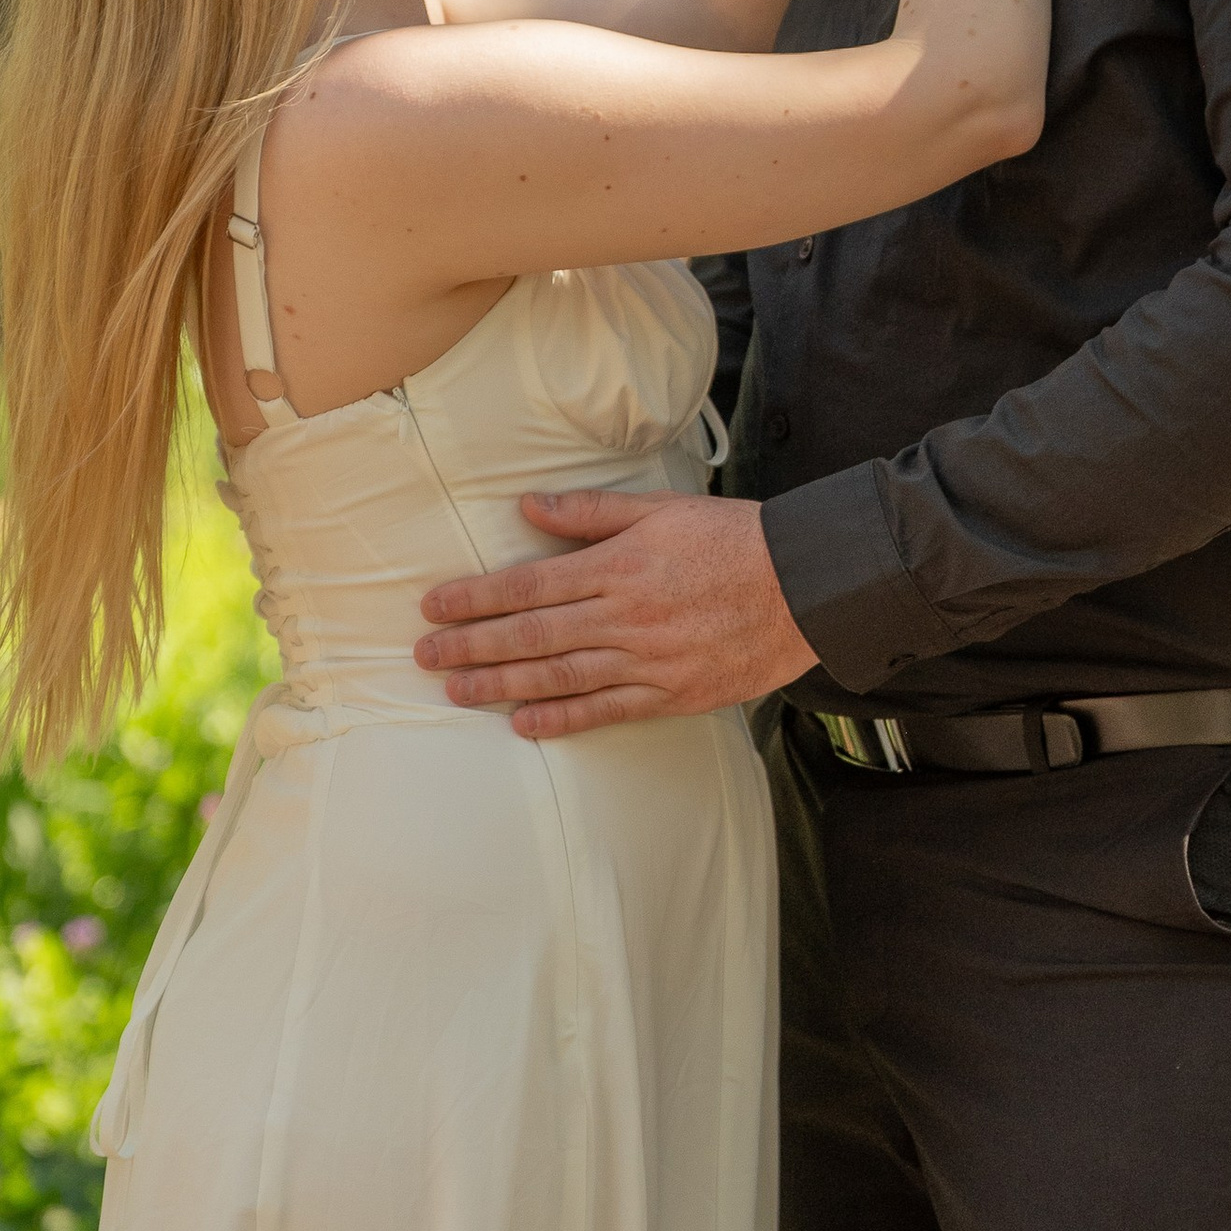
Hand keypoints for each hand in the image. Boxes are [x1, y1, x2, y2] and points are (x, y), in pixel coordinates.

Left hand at [414, 492, 817, 735]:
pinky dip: (561, 719)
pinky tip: (523, 723)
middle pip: (531, 636)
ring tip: (456, 691)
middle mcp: (625, 618)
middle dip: (470, 646)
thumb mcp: (662, 509)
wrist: (806, 587)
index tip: (433, 607)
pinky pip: (605, 711)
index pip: (527, 586)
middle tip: (424, 657)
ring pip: (558, 678)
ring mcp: (647, 661)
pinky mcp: (671, 694)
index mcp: (618, 567)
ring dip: (500, 685)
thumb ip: (591, 513)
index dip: (473, 598)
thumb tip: (528, 507)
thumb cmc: (734, 539)